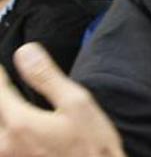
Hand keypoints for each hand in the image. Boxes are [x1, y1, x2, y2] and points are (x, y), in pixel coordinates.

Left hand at [0, 43, 123, 156]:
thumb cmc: (93, 149)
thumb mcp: (78, 105)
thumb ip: (47, 77)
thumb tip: (24, 52)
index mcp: (19, 122)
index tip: (3, 65)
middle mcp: (4, 143)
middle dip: (2, 96)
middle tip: (6, 85)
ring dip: (4, 112)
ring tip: (11, 105)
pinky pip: (3, 144)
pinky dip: (6, 132)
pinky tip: (14, 126)